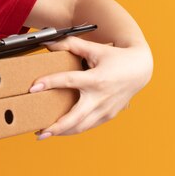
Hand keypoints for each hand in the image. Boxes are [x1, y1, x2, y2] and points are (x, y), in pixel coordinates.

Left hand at [29, 36, 152, 138]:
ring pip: (82, 126)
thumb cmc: (117, 58)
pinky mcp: (108, 115)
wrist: (141, 70)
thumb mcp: (95, 48)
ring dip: (62, 132)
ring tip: (43, 133)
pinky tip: (60, 130)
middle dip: (57, 127)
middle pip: (76, 117)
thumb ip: (71, 44)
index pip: (68, 81)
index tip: (33, 87)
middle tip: (39, 132)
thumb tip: (49, 42)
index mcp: (96, 79)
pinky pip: (88, 126)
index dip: (49, 83)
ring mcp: (106, 110)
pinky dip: (73, 129)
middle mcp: (101, 98)